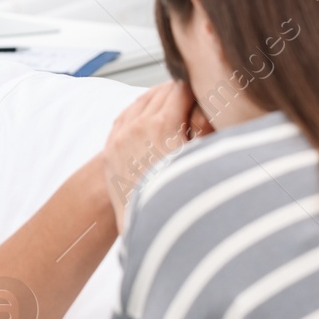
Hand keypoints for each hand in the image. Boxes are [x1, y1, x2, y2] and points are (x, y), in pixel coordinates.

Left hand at [103, 81, 198, 234]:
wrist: (146, 229)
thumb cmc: (181, 197)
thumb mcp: (201, 158)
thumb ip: (206, 126)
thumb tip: (209, 103)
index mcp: (161, 126)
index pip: (182, 88)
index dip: (198, 91)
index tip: (208, 97)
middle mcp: (136, 127)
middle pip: (162, 92)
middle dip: (180, 95)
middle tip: (197, 103)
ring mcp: (118, 137)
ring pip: (141, 101)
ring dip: (159, 102)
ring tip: (178, 112)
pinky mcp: (109, 148)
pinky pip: (125, 116)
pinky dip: (140, 113)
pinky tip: (153, 120)